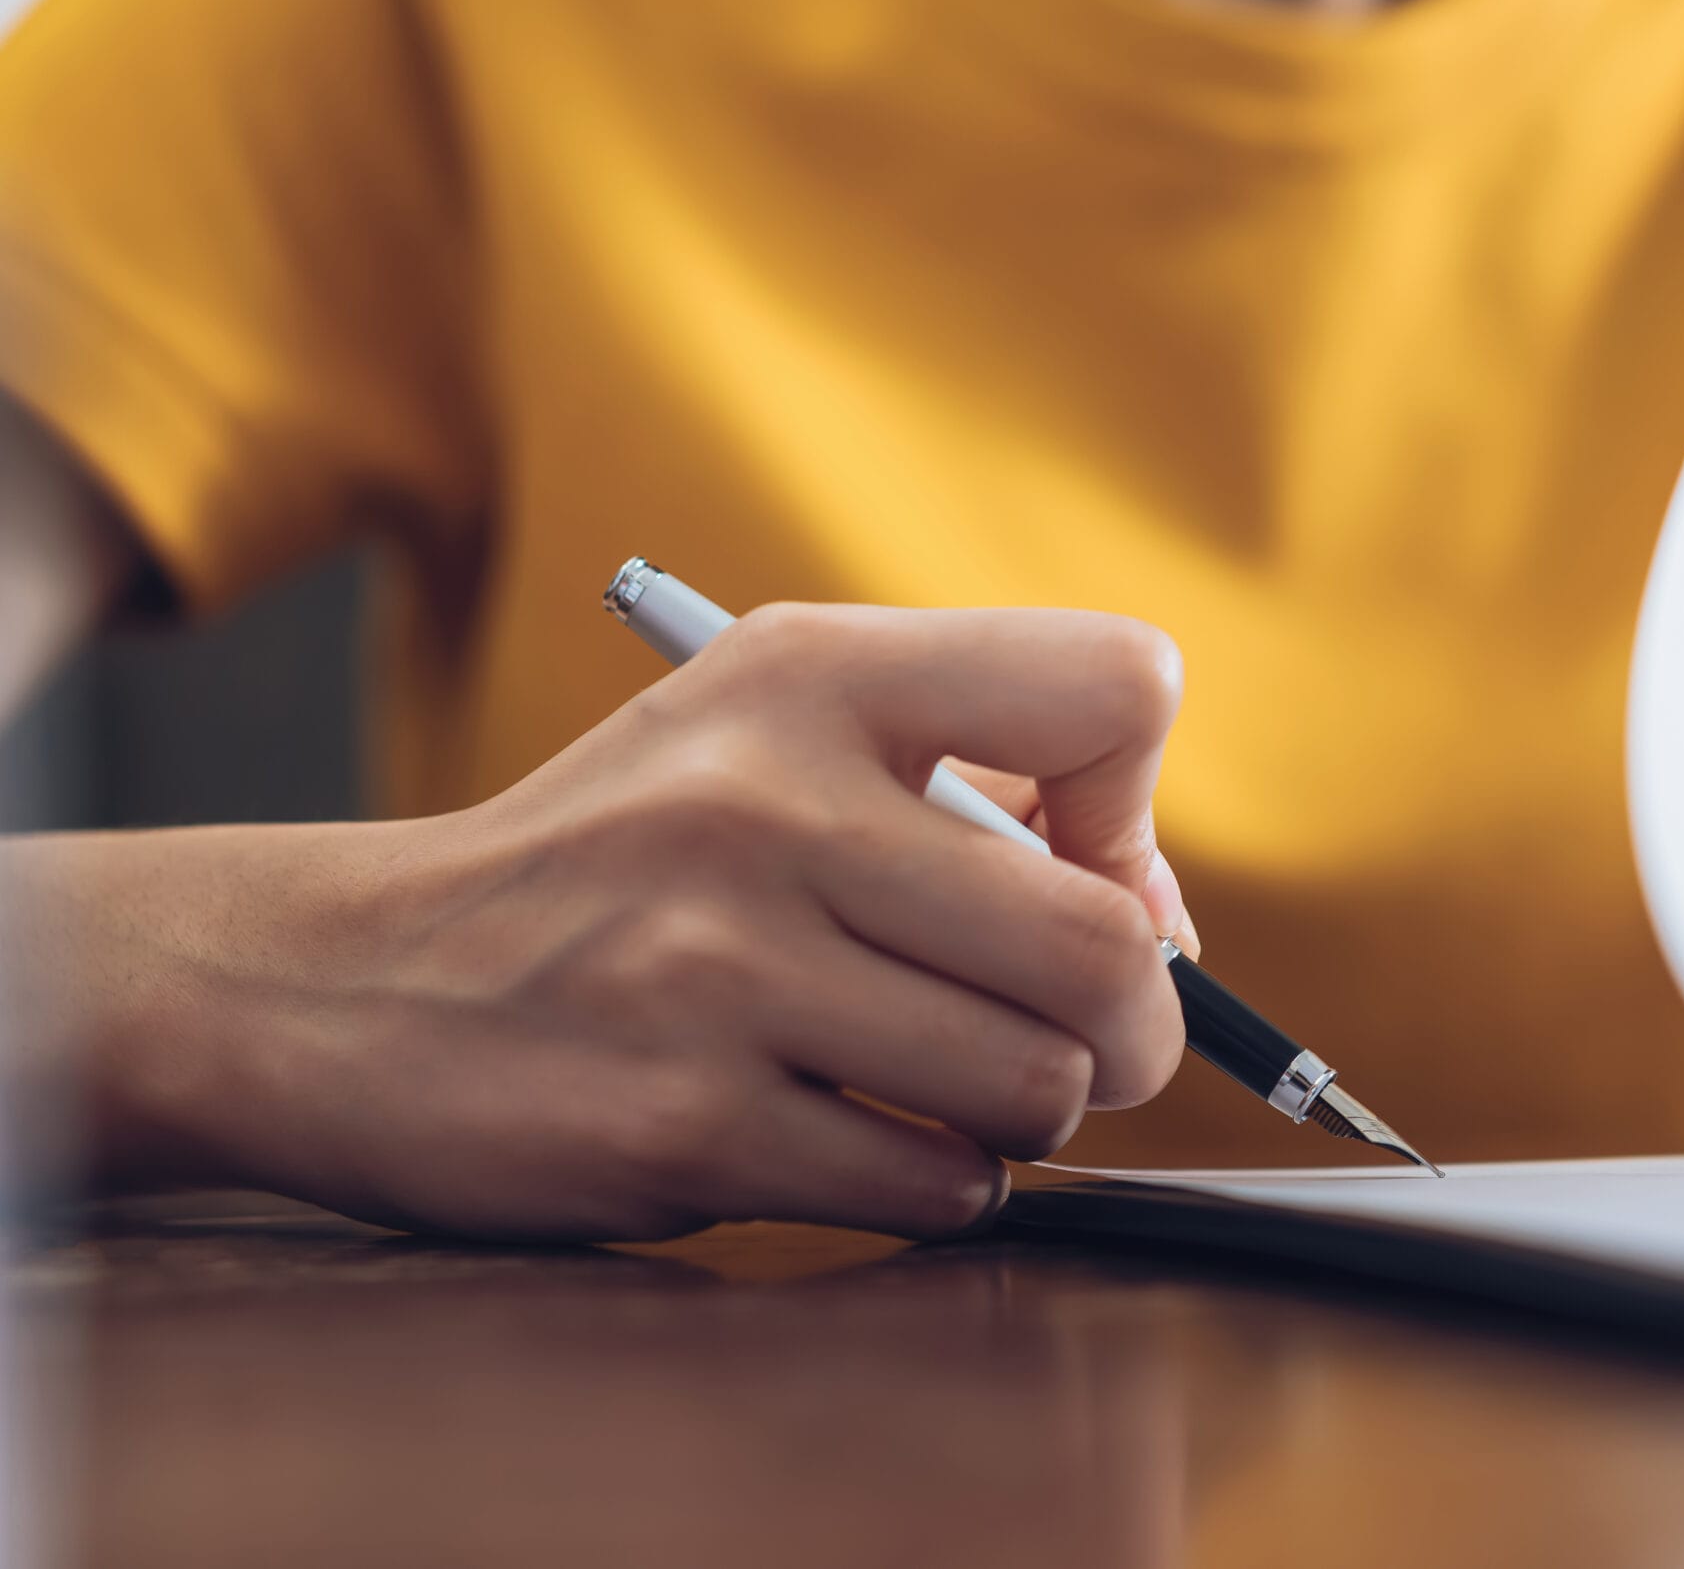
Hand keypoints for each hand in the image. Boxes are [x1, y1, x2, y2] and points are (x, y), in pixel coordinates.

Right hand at [10, 604, 1197, 1239]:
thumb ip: (979, 785)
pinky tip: (852, 1142)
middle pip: (1107, 945)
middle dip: (1135, 1026)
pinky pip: (933, 1185)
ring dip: (1022, 1115)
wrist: (341, 984)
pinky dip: (932, 1185)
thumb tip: (1166, 927)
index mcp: (812, 675)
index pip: (1117, 691)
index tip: (1072, 872)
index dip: (1137, 813)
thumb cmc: (617, 868)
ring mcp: (719, 969)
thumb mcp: (766, 738)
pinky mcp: (684, 1122)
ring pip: (1035, 1084)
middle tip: (1082, 1044)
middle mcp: (766, 803)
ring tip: (935, 1087)